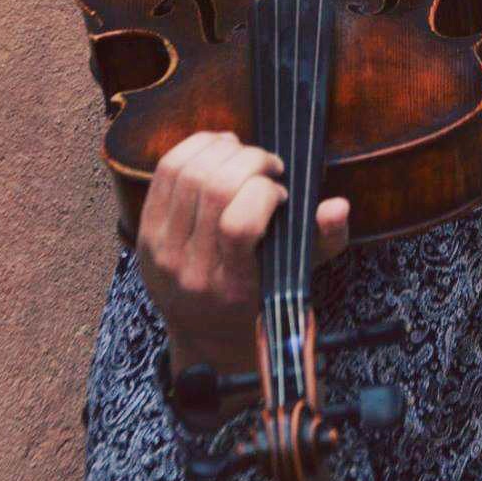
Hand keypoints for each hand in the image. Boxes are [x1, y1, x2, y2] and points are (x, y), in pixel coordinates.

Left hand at [137, 130, 350, 376]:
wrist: (204, 332)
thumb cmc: (258, 298)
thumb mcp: (298, 277)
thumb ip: (325, 240)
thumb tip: (337, 205)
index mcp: (231, 285)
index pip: (238, 224)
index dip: (265, 193)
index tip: (281, 194)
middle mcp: (189, 268)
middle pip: (213, 188)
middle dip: (249, 161)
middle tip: (269, 166)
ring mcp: (160, 249)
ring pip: (186, 172)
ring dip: (222, 150)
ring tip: (245, 154)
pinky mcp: (144, 230)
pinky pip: (165, 172)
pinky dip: (195, 148)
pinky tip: (219, 148)